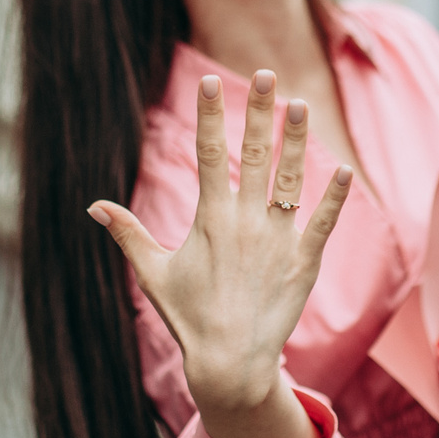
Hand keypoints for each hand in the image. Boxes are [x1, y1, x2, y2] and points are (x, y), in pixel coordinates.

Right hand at [90, 70, 353, 437]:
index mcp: (210, 219)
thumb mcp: (153, 272)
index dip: (209, 115)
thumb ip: (128, 233)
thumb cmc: (189, 318)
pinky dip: (334, 197)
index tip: (210, 80)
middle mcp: (246, 222)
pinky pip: (322, 222)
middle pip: (255, 154)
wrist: (231, 364)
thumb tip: (94, 206)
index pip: (208, 153)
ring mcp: (278, 240)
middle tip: (265, 74)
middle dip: (259, 111)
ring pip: (292, 179)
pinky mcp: (304, 262)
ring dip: (297, 140)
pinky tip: (344, 169)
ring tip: (301, 104)